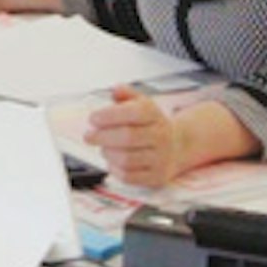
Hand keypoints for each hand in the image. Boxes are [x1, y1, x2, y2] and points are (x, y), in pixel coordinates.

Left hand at [81, 88, 239, 189]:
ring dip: (107, 153)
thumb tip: (116, 89)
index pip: (133, 113)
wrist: (178, 147)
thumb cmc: (151, 125)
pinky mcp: (156, 177)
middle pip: (127, 137)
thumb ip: (126, 94)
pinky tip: (112, 160)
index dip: (109, 115)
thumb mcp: (142, 104)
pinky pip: (128, 176)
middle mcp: (161, 136)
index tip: (93, 118)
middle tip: (88, 136)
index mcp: (155, 115)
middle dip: (102, 136)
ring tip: (103, 147)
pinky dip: (114, 168)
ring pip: (126, 159)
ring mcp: (161, 158)